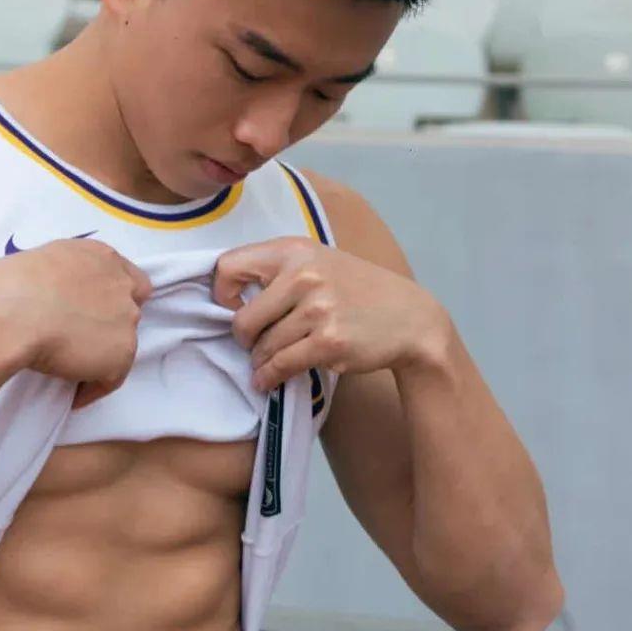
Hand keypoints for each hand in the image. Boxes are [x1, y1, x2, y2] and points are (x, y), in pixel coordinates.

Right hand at [0, 238, 152, 409]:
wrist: (11, 314)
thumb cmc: (8, 286)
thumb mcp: (42, 264)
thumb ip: (63, 277)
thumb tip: (51, 297)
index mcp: (101, 257)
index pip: (129, 279)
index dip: (114, 298)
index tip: (94, 313)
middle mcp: (121, 284)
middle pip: (129, 311)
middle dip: (109, 326)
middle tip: (79, 341)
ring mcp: (126, 320)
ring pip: (121, 345)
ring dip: (100, 356)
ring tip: (71, 371)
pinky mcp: (121, 354)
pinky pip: (111, 379)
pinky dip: (93, 388)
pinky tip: (73, 396)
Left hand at [211, 236, 447, 390]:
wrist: (410, 317)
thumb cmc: (355, 290)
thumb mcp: (317, 261)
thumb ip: (276, 271)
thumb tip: (226, 298)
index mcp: (294, 250)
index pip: (228, 267)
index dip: (222, 294)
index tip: (234, 308)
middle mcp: (304, 275)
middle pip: (242, 320)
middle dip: (244, 339)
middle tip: (253, 344)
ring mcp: (318, 309)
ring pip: (263, 347)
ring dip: (259, 362)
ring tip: (264, 364)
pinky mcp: (329, 341)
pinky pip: (281, 365)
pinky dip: (269, 377)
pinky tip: (267, 380)